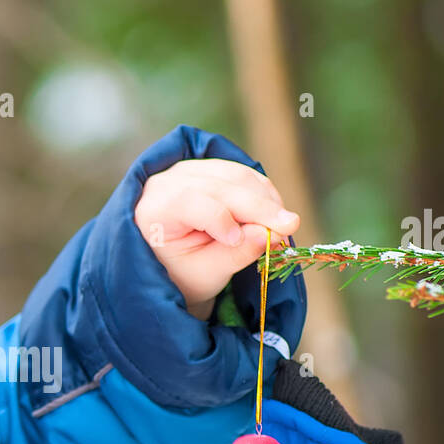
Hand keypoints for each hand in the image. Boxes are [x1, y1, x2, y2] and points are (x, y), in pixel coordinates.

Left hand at [133, 159, 299, 321]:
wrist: (171, 264)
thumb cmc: (182, 273)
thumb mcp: (204, 274)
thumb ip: (234, 255)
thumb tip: (270, 235)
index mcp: (154, 209)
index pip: (191, 201)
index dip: (220, 218)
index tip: (243, 240)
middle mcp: (168, 181)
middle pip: (219, 186)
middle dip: (257, 207)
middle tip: (290, 227)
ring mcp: (189, 170)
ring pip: (236, 176)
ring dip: (266, 199)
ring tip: (284, 226)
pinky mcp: (209, 169)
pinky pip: (243, 174)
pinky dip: (264, 193)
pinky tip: (276, 214)